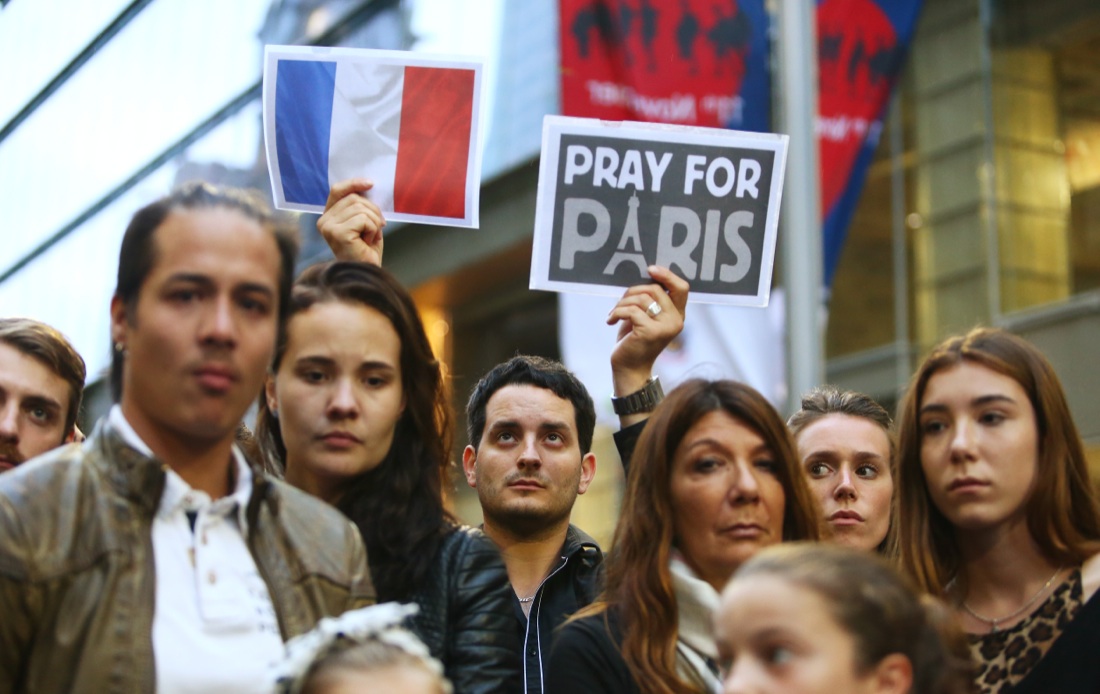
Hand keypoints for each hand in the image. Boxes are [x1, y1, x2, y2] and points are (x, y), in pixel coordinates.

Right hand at [317, 178, 385, 264]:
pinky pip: (364, 219)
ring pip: (361, 208)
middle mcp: (324, 221)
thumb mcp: (364, 222)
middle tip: (379, 227)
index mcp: (328, 216)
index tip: (371, 183)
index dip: (354, 183)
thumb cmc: (366, 250)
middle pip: (354, 198)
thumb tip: (367, 186)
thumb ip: (360, 206)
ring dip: (375, 222)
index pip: (337, 190)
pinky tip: (368, 241)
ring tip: (371, 237)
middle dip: (373, 211)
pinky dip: (373, 230)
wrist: (366, 272)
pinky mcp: (338, 233)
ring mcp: (329, 227)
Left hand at [607, 265, 687, 417]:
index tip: (650, 269)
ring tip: (613, 314)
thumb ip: (649, 299)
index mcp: (677, 315)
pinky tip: (610, 321)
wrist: (628, 369)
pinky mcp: (650, 332)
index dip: (667, 275)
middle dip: (632, 291)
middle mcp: (676, 321)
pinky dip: (616, 313)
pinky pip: (630, 311)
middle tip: (620, 303)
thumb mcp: (644, 317)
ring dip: (621, 303)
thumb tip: (643, 275)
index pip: (681, 288)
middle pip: (655, 289)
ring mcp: (665, 327)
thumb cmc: (634, 340)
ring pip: (641, 299)